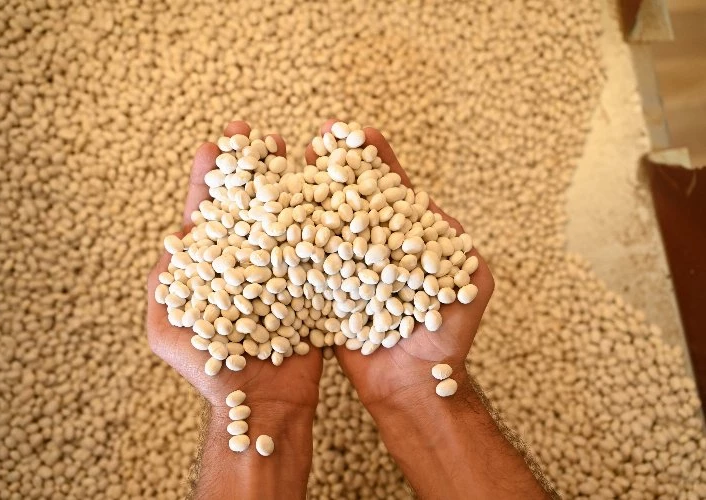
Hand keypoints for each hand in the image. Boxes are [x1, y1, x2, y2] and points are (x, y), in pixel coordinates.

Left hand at [146, 121, 321, 499]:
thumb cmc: (211, 370)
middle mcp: (245, 260)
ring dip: (285, 182)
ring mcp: (278, 268)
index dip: (211, 176)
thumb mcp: (167, 326)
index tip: (216, 144)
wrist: (264, 403)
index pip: (207, 211)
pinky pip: (314, 244)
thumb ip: (164, 280)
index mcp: (209, 265)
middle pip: (246, 204)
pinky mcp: (309, 281)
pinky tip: (325, 190)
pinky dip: (319, 216)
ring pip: (282, 216)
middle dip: (250, 167)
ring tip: (291, 149)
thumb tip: (175, 236)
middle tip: (254, 134)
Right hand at [305, 122, 545, 499]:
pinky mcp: (322, 293)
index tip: (354, 132)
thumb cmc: (447, 338)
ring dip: (304, 196)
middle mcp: (371, 246)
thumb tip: (433, 210)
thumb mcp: (470, 286)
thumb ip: (461, 247)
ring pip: (322, 225)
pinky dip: (287, 241)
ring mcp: (345, 267)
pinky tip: (269, 220)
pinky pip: (304, 263)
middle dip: (331, 168)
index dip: (372, 159)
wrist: (411, 386)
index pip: (388, 188)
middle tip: (311, 142)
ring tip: (282, 170)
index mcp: (406, 236)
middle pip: (349, 198)